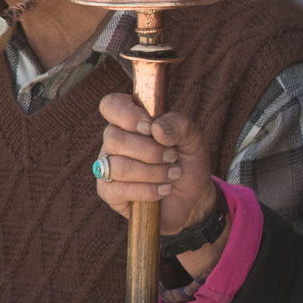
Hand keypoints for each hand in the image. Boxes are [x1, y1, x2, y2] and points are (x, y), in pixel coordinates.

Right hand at [96, 94, 215, 234]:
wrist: (194, 197)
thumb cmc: (188, 162)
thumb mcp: (193, 139)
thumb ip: (179, 125)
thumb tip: (156, 128)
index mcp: (130, 121)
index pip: (110, 105)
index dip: (128, 115)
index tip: (151, 128)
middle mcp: (114, 142)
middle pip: (114, 138)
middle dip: (150, 151)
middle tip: (172, 157)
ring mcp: (108, 167)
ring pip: (117, 166)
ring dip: (152, 172)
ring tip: (173, 175)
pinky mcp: (109, 193)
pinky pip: (117, 190)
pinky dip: (147, 190)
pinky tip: (164, 190)